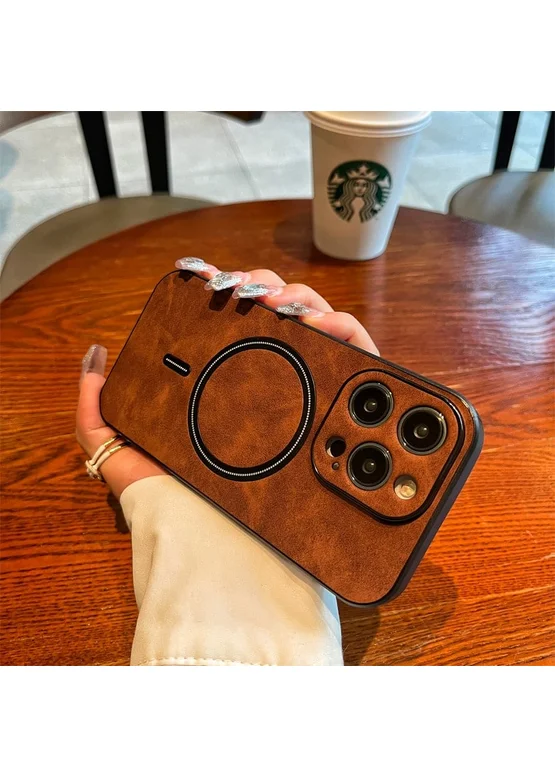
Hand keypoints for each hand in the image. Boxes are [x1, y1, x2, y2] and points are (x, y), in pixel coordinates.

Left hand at [76, 262, 378, 498]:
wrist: (215, 542)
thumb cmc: (172, 500)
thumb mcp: (120, 451)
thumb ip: (93, 411)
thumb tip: (94, 357)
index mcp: (225, 392)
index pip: (234, 327)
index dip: (227, 292)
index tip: (212, 278)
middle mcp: (269, 391)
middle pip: (278, 319)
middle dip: (266, 289)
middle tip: (250, 290)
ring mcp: (305, 399)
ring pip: (316, 329)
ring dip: (303, 300)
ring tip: (284, 303)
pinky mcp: (338, 411)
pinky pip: (355, 361)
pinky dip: (346, 329)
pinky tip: (322, 325)